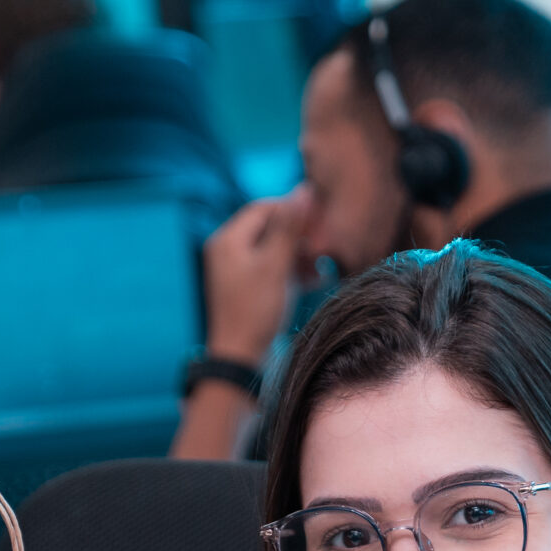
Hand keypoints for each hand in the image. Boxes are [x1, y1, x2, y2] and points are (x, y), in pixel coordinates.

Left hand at [200, 189, 314, 365]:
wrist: (239, 360)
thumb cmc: (255, 312)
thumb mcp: (275, 265)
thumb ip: (290, 227)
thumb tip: (303, 190)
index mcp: (227, 240)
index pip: (263, 208)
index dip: (293, 209)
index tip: (319, 219)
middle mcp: (227, 252)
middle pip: (268, 229)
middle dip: (299, 236)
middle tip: (323, 247)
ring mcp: (235, 272)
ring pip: (273, 250)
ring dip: (299, 256)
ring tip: (320, 269)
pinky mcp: (246, 290)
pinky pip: (271, 270)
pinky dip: (291, 272)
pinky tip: (313, 281)